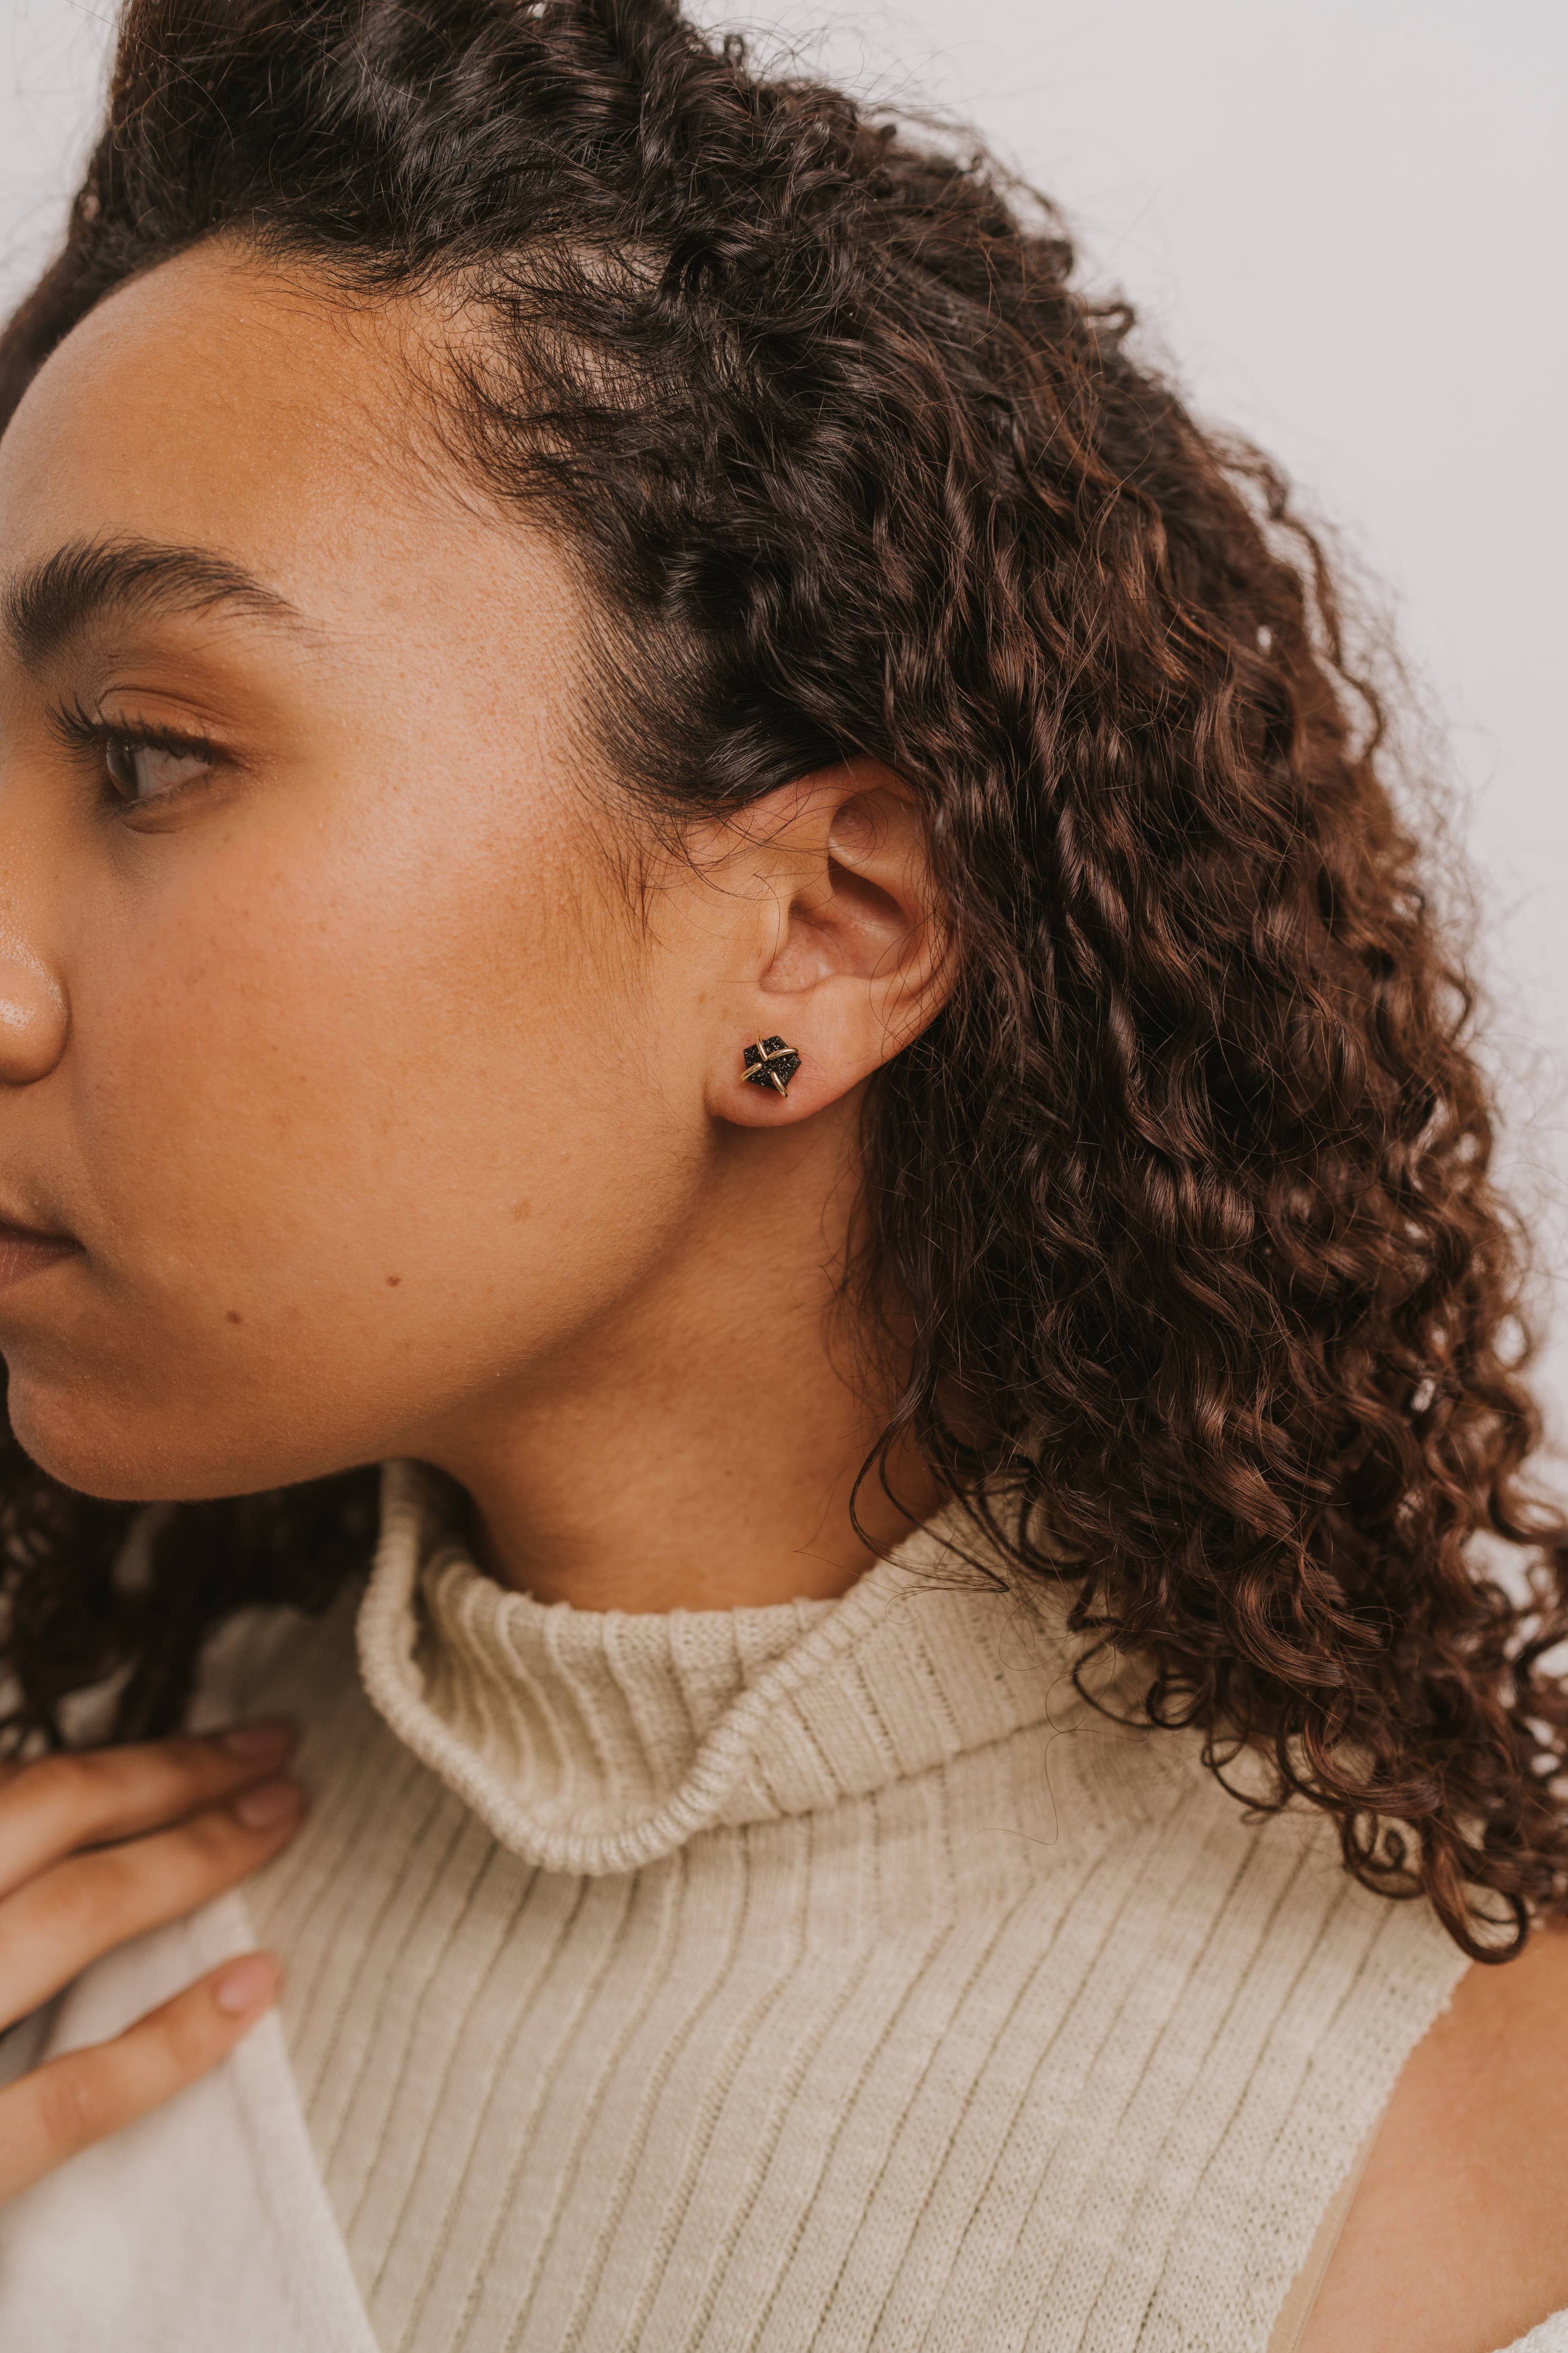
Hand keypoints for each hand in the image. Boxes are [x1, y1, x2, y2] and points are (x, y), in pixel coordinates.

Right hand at [0, 1719, 302, 2200]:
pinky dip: (172, 2037)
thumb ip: (1, 1883)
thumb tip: (34, 1808)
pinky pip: (67, 2095)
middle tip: (272, 1750)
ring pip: (71, 1917)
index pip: (5, 1795)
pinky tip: (255, 1983)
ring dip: (192, 1857)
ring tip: (279, 1820)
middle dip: (171, 1773)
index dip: (110, 1762)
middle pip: (46, 1817)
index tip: (199, 1742)